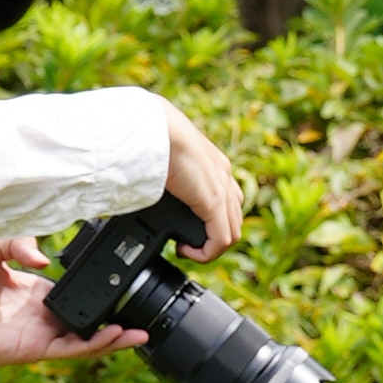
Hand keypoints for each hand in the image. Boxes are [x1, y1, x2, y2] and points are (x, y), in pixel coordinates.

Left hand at [0, 237, 144, 374]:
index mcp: (36, 290)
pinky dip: (98, 345)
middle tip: (141, 309)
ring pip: (88, 338)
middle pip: (89, 318)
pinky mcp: (37, 349)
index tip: (118, 278)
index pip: (74, 290)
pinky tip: (117, 337)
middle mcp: (43, 314)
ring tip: (140, 331)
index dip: (96, 287)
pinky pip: (74, 349)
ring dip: (115, 336)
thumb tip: (44, 257)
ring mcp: (43, 333)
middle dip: (116, 317)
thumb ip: (17, 241)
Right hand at [161, 106, 243, 259]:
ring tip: (185, 248)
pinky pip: (221, 239)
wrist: (157, 129)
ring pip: (231, 231)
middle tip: (186, 242)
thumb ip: (167, 171)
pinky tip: (185, 250)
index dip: (211, 220)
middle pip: (233, 218)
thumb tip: (149, 182)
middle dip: (212, 236)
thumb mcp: (164, 156)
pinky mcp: (215, 202)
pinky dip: (206, 253)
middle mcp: (224, 177)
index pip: (227, 199)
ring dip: (210, 246)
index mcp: (214, 164)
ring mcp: (223, 190)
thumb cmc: (152, 136)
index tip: (186, 226)